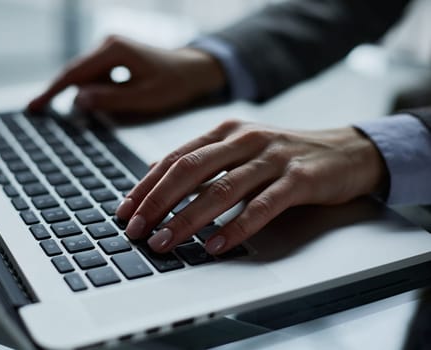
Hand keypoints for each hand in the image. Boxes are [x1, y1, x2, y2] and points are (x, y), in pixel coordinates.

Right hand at [28, 35, 225, 113]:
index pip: (74, 74)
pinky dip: (97, 90)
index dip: (52, 92)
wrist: (193, 70)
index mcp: (114, 50)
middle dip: (67, 95)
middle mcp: (108, 44)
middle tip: (47, 114)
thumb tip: (78, 101)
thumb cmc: (174, 83)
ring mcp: (110, 49)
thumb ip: (111, 99)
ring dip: (89, 94)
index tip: (34, 107)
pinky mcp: (114, 56)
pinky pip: (97, 76)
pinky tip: (115, 98)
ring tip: (115, 104)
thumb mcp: (145, 97)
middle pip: (76, 74)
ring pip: (86, 76)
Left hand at [115, 120, 387, 254]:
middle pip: (190, 170)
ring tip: (165, 242)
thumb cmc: (286, 154)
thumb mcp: (239, 147)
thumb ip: (200, 157)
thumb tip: (155, 168)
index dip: (147, 185)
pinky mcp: (299, 178)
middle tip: (137, 229)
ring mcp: (272, 157)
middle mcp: (245, 139)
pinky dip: (236, 226)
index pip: (175, 158)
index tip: (125, 210)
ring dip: (188, 218)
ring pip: (221, 188)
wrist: (347, 150)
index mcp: (226, 131)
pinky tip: (216, 245)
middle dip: (158, 201)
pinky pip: (262, 205)